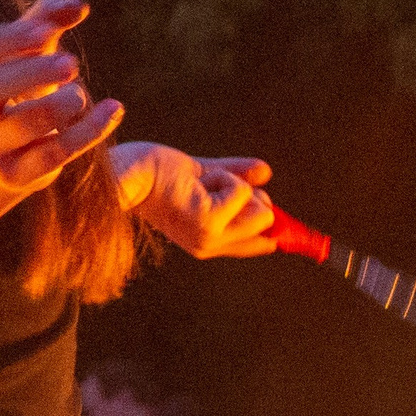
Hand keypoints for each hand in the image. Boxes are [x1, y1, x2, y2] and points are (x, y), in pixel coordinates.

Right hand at [0, 0, 123, 197]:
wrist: (4, 153)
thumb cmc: (13, 88)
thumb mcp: (22, 54)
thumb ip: (44, 24)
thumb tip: (77, 4)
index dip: (6, 39)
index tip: (47, 33)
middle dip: (29, 73)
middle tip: (71, 64)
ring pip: (24, 124)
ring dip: (62, 103)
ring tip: (78, 93)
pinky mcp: (14, 176)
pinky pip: (56, 152)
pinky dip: (91, 128)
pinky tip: (114, 108)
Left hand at [107, 144, 277, 258]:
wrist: (130, 172)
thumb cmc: (158, 173)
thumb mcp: (203, 175)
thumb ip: (235, 175)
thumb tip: (267, 171)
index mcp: (209, 240)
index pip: (258, 242)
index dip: (277, 226)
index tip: (285, 210)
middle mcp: (210, 244)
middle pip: (267, 220)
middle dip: (252, 192)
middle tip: (213, 182)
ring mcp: (210, 237)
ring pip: (260, 205)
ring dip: (233, 181)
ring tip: (199, 182)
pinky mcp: (208, 222)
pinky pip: (241, 190)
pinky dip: (223, 175)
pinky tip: (194, 180)